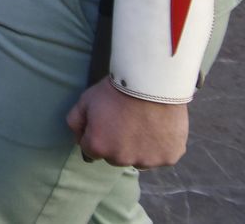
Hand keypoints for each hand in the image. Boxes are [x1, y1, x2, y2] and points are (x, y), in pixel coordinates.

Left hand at [67, 79, 188, 169]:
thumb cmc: (116, 91)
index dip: (96, 135)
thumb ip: (75, 122)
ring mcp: (147, 161)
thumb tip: (80, 138)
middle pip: (115, 157)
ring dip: (139, 149)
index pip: (91, 150)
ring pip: (140, 159)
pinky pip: (162, 156)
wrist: (151, 83)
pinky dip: (161, 147)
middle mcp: (121, 159)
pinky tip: (160, 129)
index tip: (105, 123)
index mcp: (99, 147)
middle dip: (117, 145)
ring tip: (144, 125)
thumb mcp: (85, 101)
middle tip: (125, 122)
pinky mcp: (169, 157)